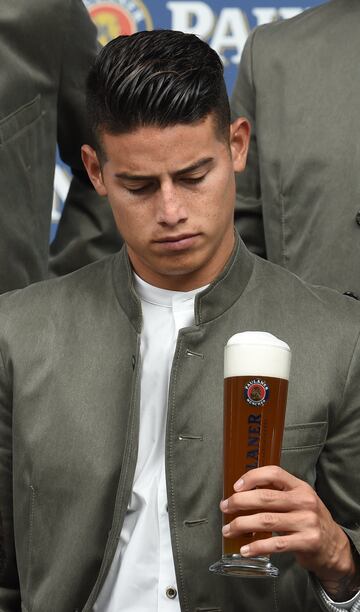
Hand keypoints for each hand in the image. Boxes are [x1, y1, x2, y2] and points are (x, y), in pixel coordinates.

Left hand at [220, 465, 358, 599]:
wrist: (334, 546)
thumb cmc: (308, 519)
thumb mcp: (299, 500)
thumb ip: (277, 494)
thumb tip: (242, 492)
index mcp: (300, 487)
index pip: (274, 473)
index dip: (252, 477)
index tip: (236, 487)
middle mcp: (304, 501)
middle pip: (265, 498)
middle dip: (239, 502)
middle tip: (225, 508)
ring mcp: (306, 522)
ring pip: (266, 521)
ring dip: (241, 525)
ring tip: (228, 530)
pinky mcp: (306, 542)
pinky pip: (275, 544)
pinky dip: (256, 547)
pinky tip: (245, 550)